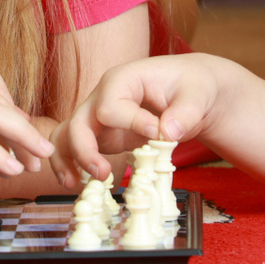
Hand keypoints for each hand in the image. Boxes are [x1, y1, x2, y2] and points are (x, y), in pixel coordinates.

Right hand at [52, 53, 241, 184]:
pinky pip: (74, 147)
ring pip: (66, 135)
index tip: (158, 134)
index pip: (111, 106)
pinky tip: (76, 182)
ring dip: (66, 160)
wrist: (190, 91)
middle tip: (104, 174)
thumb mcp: (198, 95)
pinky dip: (70, 164)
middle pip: (78, 123)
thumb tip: (168, 132)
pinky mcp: (102, 135)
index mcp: (122, 80)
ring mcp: (98, 116)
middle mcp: (103, 96)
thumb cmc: (192, 87)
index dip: (131, 124)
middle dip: (85, 150)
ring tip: (74, 183)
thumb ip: (186, 112)